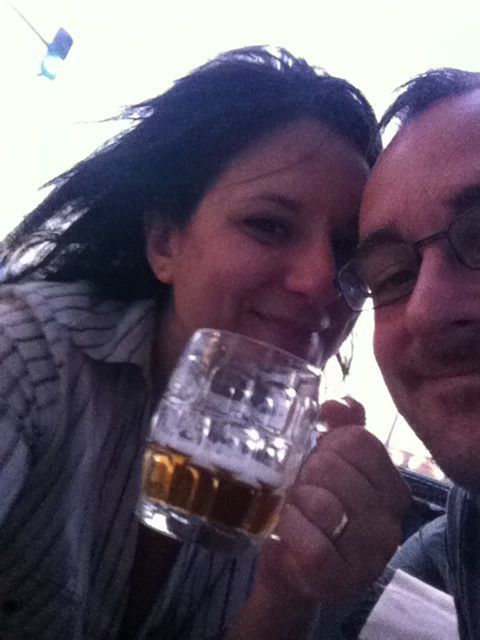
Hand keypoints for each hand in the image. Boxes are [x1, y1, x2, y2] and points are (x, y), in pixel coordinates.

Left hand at [256, 398, 410, 606]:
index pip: (360, 442)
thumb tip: (337, 403)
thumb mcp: (329, 464)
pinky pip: (310, 542)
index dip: (328, 444)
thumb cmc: (312, 509)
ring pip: (322, 504)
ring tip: (290, 508)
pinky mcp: (338, 579)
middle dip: (306, 473)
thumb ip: (341, 430)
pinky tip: (284, 529)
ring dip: (294, 501)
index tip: (316, 459)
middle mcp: (389, 523)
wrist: (290, 566)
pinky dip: (289, 529)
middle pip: (334, 468)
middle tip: (298, 488)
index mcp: (392, 488)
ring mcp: (368, 555)